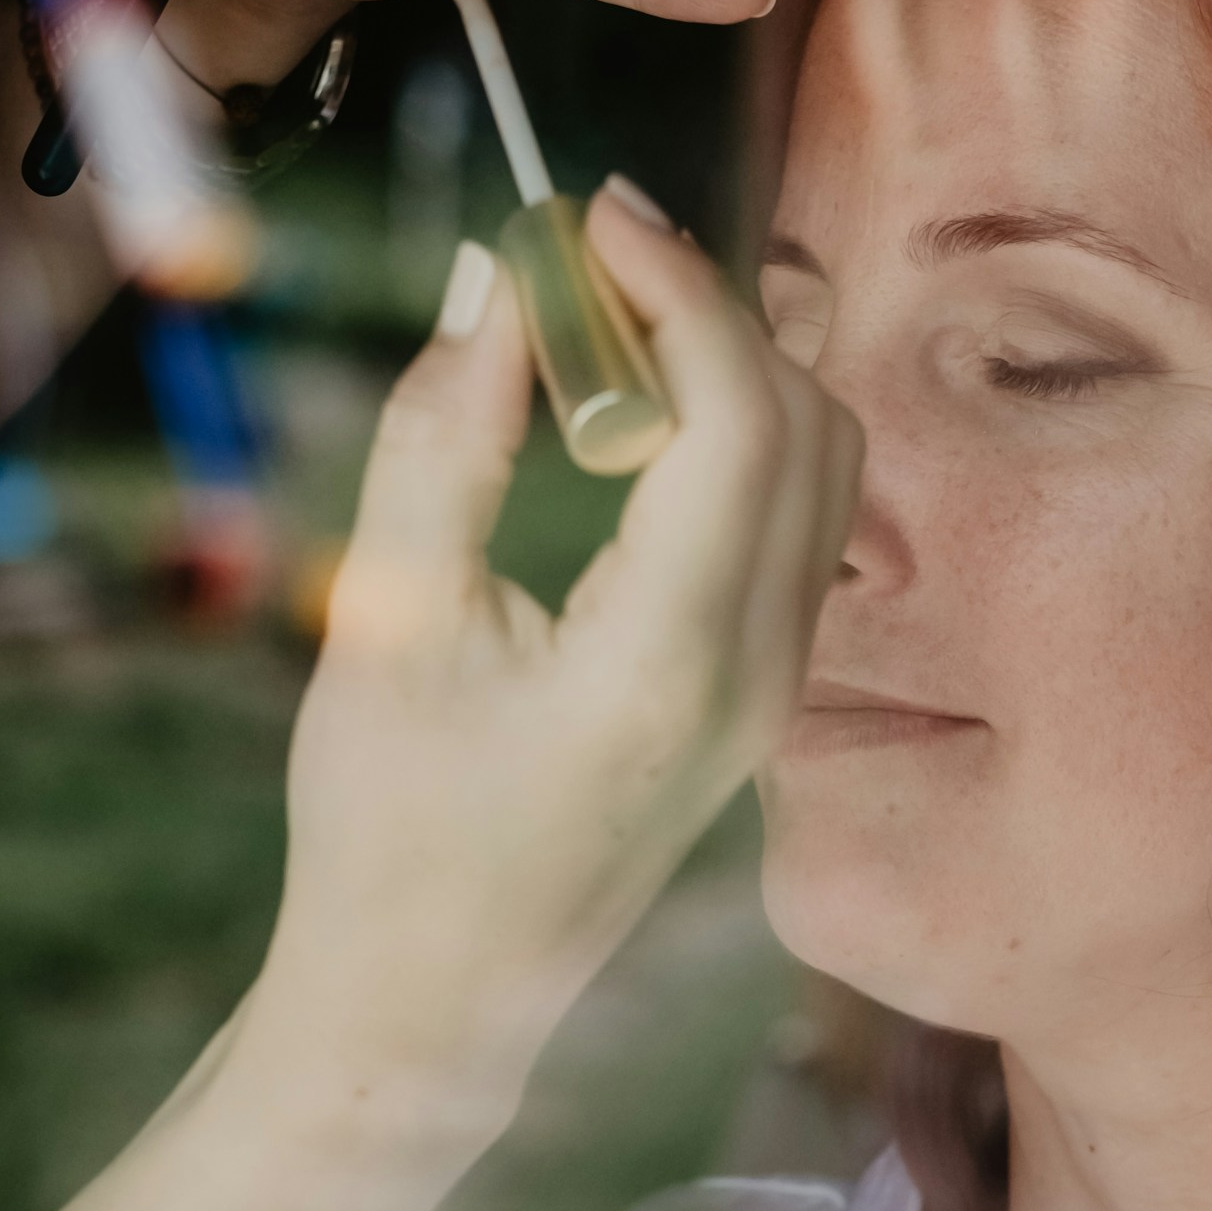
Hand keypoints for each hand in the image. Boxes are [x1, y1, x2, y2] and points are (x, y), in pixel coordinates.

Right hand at [243, 193, 861, 1129]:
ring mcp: (778, 695)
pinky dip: (738, 437)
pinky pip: (799, 523)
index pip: (739, 413)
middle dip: (705, 310)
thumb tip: (498, 274)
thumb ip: (444, 435)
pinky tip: (629, 423)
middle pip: (805, 421)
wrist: (437, 999)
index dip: (675, 284)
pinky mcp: (765, 700)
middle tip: (579, 264)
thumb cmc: (388, 830)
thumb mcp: (390, 621)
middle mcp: (758, 677)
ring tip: (595, 339)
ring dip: (730, 369)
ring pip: (823, 466)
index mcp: (669, 662)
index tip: (589, 211)